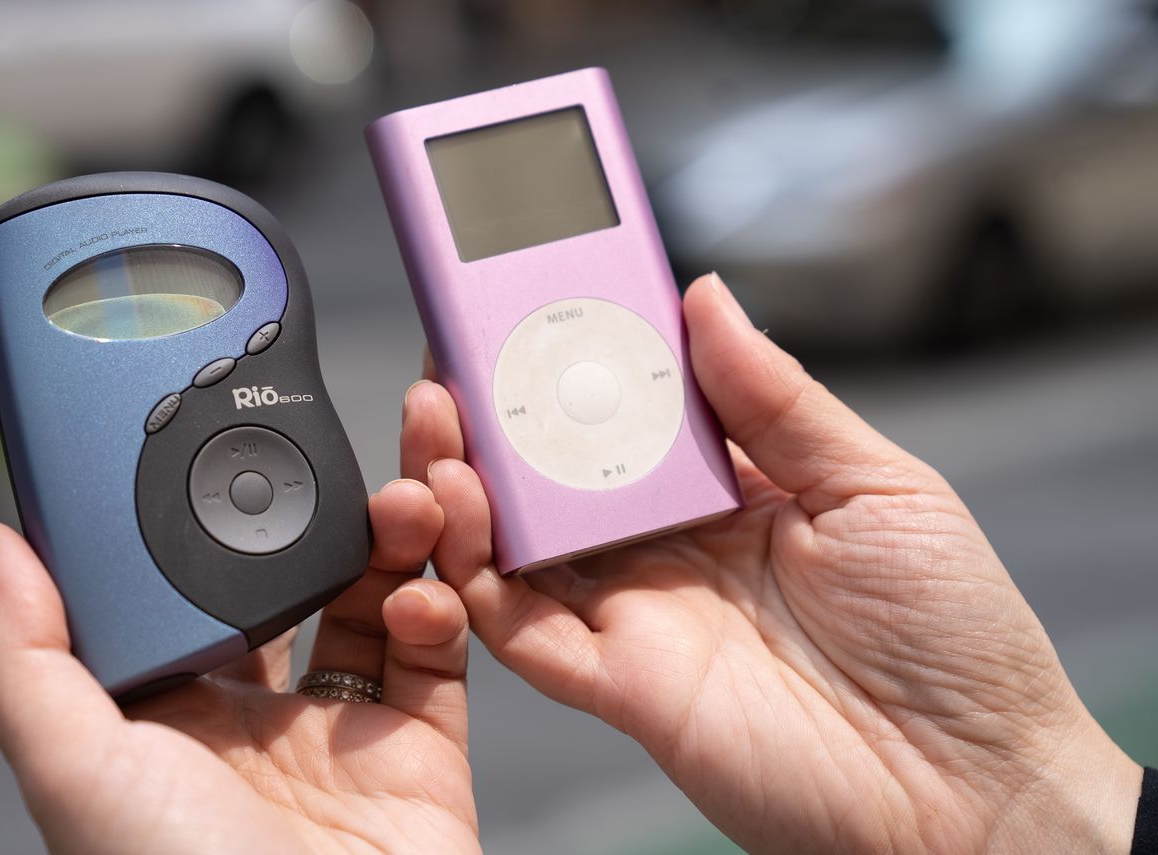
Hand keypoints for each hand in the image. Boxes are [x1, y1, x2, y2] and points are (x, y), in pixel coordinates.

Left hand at [0, 479, 478, 854]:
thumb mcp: (76, 770)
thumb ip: (28, 658)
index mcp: (171, 710)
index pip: (197, 579)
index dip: (222, 510)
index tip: (240, 441)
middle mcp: (257, 713)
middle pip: (300, 577)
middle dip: (328, 509)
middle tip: (346, 453)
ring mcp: (343, 728)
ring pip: (379, 598)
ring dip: (398, 539)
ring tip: (410, 497)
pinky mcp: (421, 746)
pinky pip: (438, 658)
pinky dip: (440, 613)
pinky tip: (424, 600)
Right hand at [401, 275, 1141, 853]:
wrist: (972, 785)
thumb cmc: (954, 635)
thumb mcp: (878, 486)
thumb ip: (776, 399)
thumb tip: (704, 298)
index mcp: (728, 490)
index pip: (628, 410)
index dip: (578, 354)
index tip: (531, 291)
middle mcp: (669, 549)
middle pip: (558, 472)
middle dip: (498, 408)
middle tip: (457, 344)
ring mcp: (639, 616)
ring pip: (519, 544)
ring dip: (468, 482)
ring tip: (441, 415)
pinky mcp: (621, 686)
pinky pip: (523, 631)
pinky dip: (477, 579)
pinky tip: (464, 519)